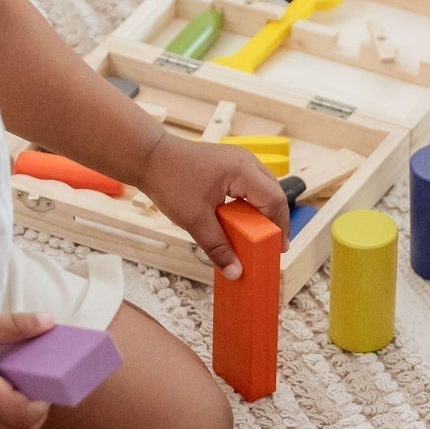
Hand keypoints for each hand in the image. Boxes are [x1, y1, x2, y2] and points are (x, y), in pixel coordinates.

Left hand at [133, 134, 289, 278]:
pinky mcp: (229, 162)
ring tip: (259, 235)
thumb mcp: (194, 220)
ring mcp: (238, 158)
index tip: (278, 249)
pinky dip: (251, 202)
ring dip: (263, 210)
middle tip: (271, 245)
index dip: (280, 226)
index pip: (274, 200)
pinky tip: (243, 219)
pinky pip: (251, 183)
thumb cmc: (170, 181)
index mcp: (242, 170)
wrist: (149, 156)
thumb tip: (235, 272)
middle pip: (273, 192)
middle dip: (275, 220)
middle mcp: (245, 160)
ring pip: (263, 187)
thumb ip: (218, 247)